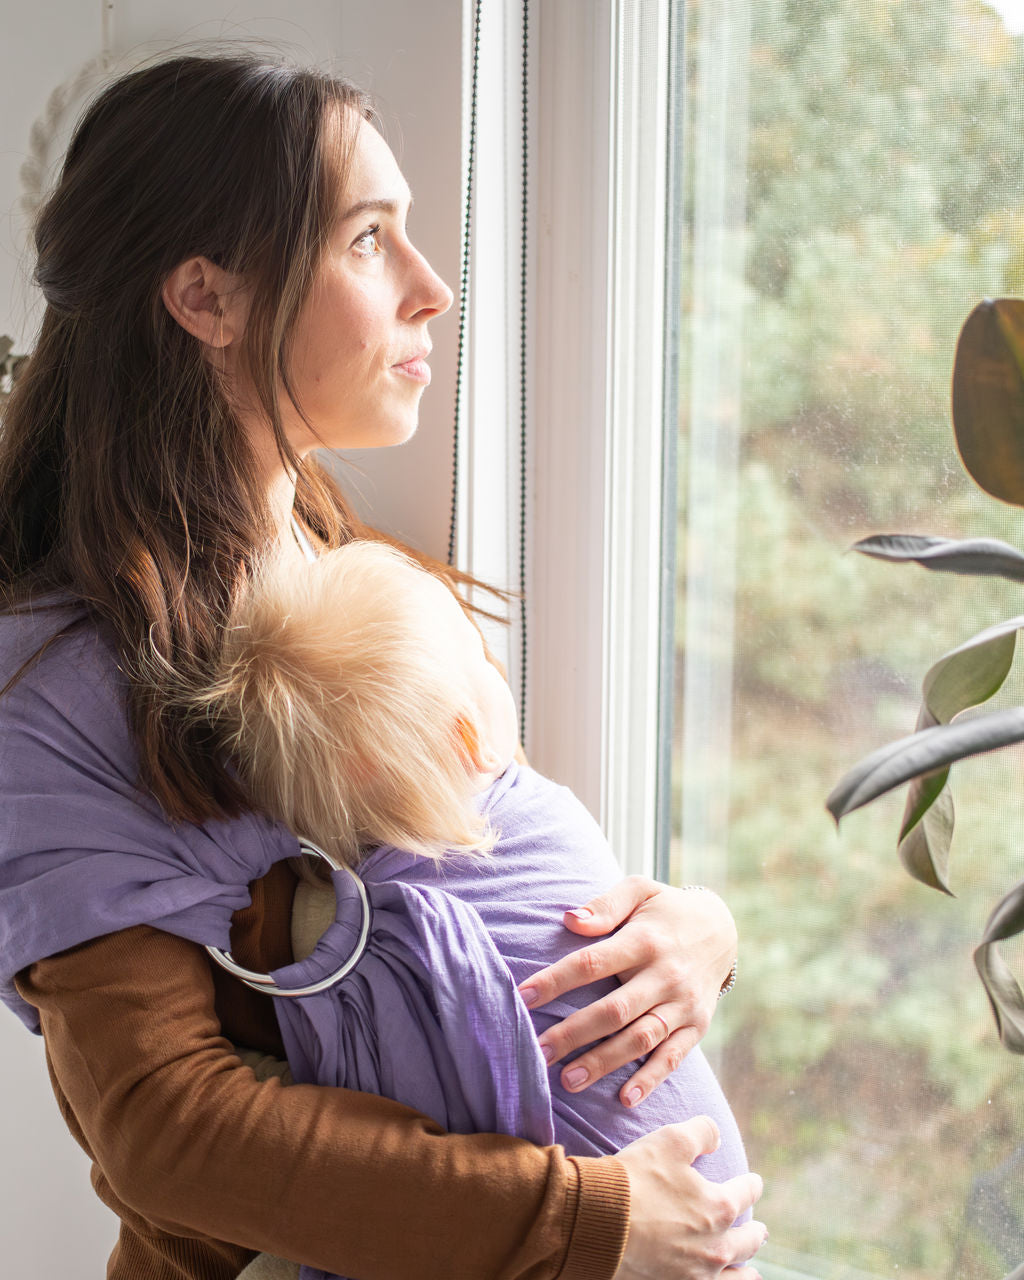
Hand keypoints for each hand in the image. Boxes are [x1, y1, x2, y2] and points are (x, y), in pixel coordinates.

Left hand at [517, 877, 736, 1105]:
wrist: (723, 930)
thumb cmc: (666, 910)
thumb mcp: (640, 891)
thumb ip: (606, 905)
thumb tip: (570, 920)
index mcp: (644, 940)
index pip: (592, 962)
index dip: (556, 980)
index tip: (522, 997)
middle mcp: (665, 975)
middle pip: (614, 1010)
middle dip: (574, 1034)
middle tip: (538, 1053)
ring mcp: (683, 1004)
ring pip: (641, 1039)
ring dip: (604, 1062)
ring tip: (568, 1080)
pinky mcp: (696, 1026)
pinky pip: (673, 1056)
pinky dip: (651, 1079)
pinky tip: (625, 1098)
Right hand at [612, 1117, 766, 1278]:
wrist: (599, 1223)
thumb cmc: (634, 1179)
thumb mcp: (670, 1140)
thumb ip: (701, 1132)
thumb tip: (717, 1137)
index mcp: (718, 1207)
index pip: (745, 1193)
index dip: (751, 1185)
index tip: (754, 1183)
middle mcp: (715, 1245)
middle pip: (746, 1241)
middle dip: (755, 1233)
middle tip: (761, 1230)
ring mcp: (698, 1273)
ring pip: (736, 1276)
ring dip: (747, 1271)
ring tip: (752, 1271)